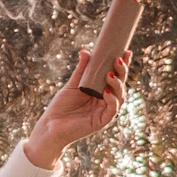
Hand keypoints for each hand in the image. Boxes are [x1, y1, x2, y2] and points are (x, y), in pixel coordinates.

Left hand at [23, 47, 129, 169]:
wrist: (50, 125)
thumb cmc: (61, 106)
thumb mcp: (73, 85)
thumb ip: (81, 70)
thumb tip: (86, 51)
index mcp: (102, 92)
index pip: (116, 77)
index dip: (123, 65)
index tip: (126, 51)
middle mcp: (106, 101)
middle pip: (121, 86)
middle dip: (122, 72)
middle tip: (118, 60)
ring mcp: (105, 112)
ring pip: (120, 97)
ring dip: (117, 84)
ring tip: (110, 74)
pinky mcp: (102, 122)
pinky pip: (112, 110)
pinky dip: (112, 100)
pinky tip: (107, 91)